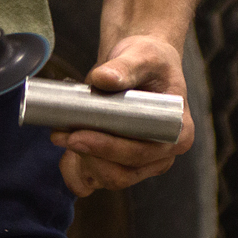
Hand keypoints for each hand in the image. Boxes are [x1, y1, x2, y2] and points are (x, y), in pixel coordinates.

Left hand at [51, 35, 193, 196]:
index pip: (141, 152)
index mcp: (177, 133)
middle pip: (122, 172)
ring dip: (80, 162)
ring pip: (108, 178)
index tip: (78, 135)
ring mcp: (142, 164)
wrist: (138, 64)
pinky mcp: (121, 165)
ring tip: (60, 135)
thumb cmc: (148, 60)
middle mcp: (162, 155)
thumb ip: (125, 67)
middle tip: (61, 134)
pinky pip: (96, 181)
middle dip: (88, 156)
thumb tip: (103, 78)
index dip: (108, 148)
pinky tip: (65, 155)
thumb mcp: (143, 56)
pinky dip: (77, 173)